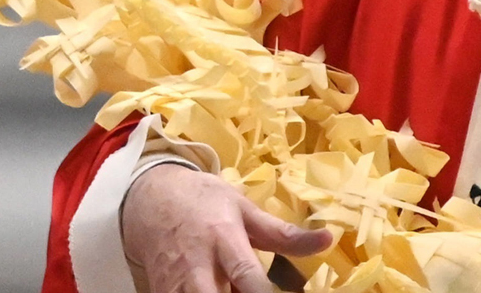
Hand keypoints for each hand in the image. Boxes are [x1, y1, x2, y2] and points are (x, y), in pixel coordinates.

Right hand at [121, 162, 333, 292]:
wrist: (151, 198)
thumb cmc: (205, 202)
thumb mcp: (243, 209)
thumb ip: (284, 233)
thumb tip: (329, 239)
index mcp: (223, 239)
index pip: (246, 274)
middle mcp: (198, 266)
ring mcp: (175, 284)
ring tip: (234, 290)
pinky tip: (220, 292)